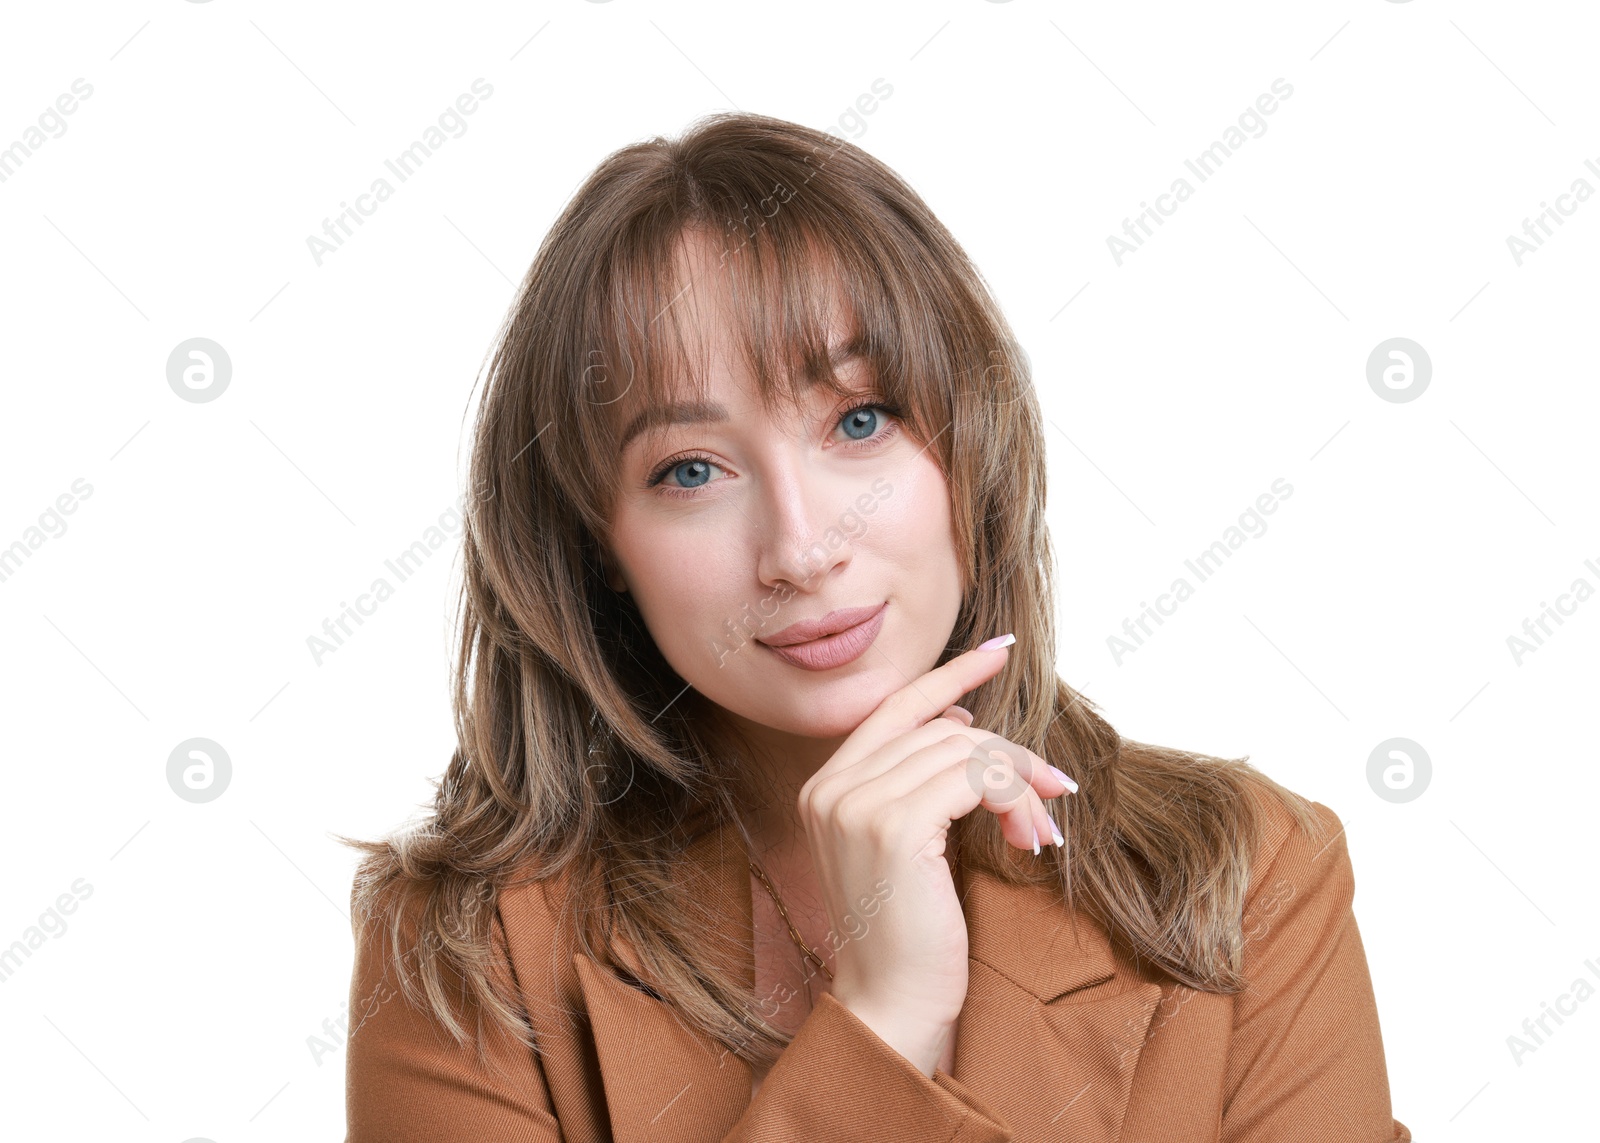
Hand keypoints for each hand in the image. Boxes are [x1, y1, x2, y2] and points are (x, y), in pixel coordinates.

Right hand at [796, 635, 1075, 1074]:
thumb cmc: (908, 935)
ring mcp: (857, 805)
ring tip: (1039, 829)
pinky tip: (1029, 835)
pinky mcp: (895, 826)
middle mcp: (831, 788)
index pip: (894, 708)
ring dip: (1018, 784)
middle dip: (1007, 758)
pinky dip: (1013, 797)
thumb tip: (961, 720)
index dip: (950, 677)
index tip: (999, 654)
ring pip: (964, 750)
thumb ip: (918, 782)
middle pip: (943, 730)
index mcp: (825, 788)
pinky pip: (974, 777)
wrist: (891, 1005)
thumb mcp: (907, 846)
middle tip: (1051, 795)